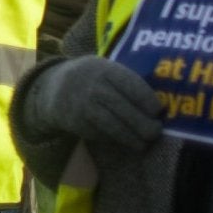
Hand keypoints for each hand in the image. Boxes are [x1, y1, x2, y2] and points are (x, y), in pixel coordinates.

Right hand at [21, 56, 163, 155]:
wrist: (52, 87)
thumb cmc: (91, 79)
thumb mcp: (105, 70)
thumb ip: (126, 82)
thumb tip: (159, 106)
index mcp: (105, 69)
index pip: (132, 85)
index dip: (149, 101)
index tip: (159, 111)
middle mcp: (93, 85)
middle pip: (124, 108)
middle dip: (144, 124)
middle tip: (156, 132)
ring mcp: (83, 104)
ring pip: (113, 125)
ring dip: (131, 137)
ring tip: (143, 143)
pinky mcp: (76, 122)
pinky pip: (100, 133)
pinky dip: (114, 139)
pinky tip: (124, 141)